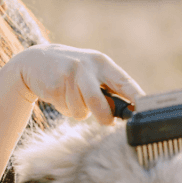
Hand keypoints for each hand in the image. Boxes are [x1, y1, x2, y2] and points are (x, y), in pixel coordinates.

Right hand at [11, 44, 144, 124]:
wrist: (35, 61)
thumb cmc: (72, 72)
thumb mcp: (92, 73)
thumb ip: (109, 89)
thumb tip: (129, 112)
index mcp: (102, 63)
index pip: (125, 82)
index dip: (136, 97)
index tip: (146, 111)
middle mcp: (87, 65)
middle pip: (98, 100)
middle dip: (104, 116)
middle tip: (106, 121)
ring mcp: (69, 74)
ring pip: (82, 110)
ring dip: (79, 112)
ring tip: (72, 99)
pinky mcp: (54, 84)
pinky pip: (66, 109)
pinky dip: (65, 109)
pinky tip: (60, 95)